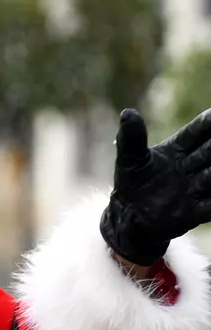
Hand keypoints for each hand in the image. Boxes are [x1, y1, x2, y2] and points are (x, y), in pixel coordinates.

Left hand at [100, 108, 210, 265]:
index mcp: (177, 150)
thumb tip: (127, 113)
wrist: (130, 217)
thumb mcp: (129, 159)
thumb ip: (131, 138)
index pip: (197, 133)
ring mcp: (195, 188)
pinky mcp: (195, 212)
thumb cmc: (132, 183)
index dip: (208, 123)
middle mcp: (191, 167)